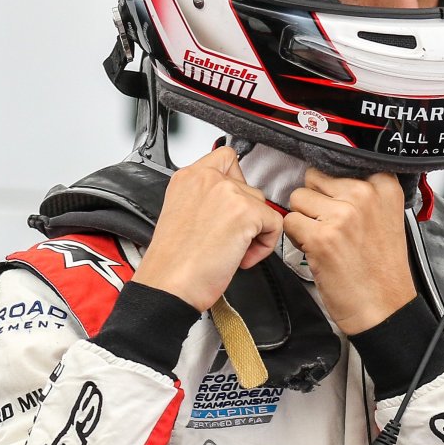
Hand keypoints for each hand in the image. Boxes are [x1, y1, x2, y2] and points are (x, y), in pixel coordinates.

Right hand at [131, 146, 282, 311]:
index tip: (233, 204)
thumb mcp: (182, 213)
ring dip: (254, 229)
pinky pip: (275, 223)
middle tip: (227, 238)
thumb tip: (232, 201)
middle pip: (248, 186)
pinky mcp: (246, 211)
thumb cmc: (173, 262)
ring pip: (262, 204)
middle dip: (245, 213)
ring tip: (232, 250)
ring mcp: (228, 192)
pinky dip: (266, 245)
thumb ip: (206, 198)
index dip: (236, 182)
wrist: (169, 286)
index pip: (226, 158)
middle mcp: (207, 178)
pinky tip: (242, 257)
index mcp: (188, 177)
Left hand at [283, 168, 416, 334]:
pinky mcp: (322, 237)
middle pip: (314, 178)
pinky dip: (296, 238)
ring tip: (324, 239)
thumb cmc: (381, 267)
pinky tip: (316, 251)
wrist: (384, 308)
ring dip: (303, 219)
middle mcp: (365, 194)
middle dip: (315, 201)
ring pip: (297, 198)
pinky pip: (290, 223)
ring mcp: (342, 215)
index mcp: (384, 185)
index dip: (331, 186)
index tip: (338, 202)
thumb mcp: (387, 215)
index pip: (337, 163)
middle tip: (331, 226)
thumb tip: (327, 173)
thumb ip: (365, 190)